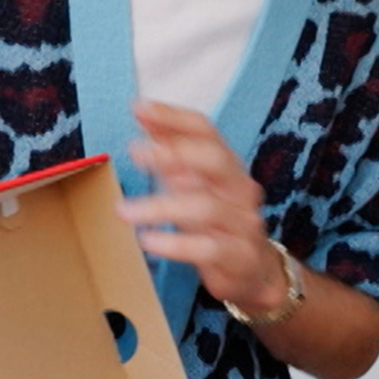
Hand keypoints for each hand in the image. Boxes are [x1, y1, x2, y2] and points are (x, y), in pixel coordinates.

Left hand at [117, 101, 290, 316]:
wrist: (254, 270)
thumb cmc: (216, 222)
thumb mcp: (193, 184)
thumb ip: (171, 152)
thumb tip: (142, 114)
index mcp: (227, 166)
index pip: (206, 131)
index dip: (173, 118)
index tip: (138, 108)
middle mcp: (239, 189)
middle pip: (215, 159)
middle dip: (173, 152)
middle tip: (135, 152)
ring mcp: (243, 222)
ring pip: (205, 206)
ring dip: (160, 206)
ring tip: (123, 210)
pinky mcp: (239, 256)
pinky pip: (207, 247)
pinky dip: (174, 243)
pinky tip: (147, 240)